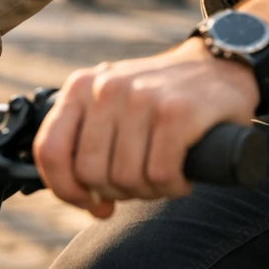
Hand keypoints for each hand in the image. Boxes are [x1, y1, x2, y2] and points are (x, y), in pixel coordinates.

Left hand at [32, 39, 257, 218]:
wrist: (218, 66)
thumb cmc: (160, 97)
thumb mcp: (112, 105)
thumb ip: (88, 142)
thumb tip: (84, 200)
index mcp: (80, 87)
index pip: (50, 150)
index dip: (65, 189)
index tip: (89, 202)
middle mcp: (106, 88)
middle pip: (91, 174)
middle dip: (116, 192)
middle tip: (140, 183)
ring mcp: (141, 98)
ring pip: (126, 179)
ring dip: (148, 191)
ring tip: (163, 176)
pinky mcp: (176, 113)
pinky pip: (161, 176)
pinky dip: (173, 187)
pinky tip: (181, 177)